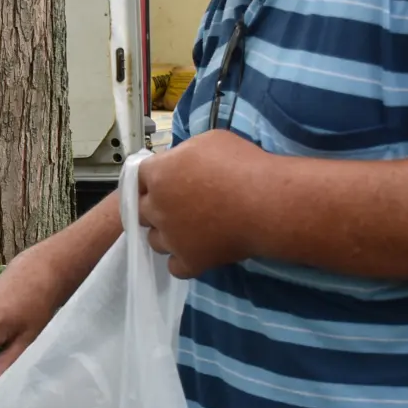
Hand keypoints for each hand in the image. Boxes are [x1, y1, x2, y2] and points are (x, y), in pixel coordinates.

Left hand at [138, 129, 268, 277]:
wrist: (268, 203)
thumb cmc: (243, 165)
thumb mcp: (209, 141)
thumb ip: (184, 153)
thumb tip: (178, 161)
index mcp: (158, 175)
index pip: (138, 177)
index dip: (153, 179)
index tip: (166, 181)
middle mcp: (157, 207)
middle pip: (142, 210)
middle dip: (157, 207)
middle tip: (180, 205)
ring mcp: (171, 238)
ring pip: (155, 240)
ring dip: (167, 236)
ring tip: (191, 230)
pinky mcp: (189, 261)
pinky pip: (174, 266)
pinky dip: (183, 261)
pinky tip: (197, 252)